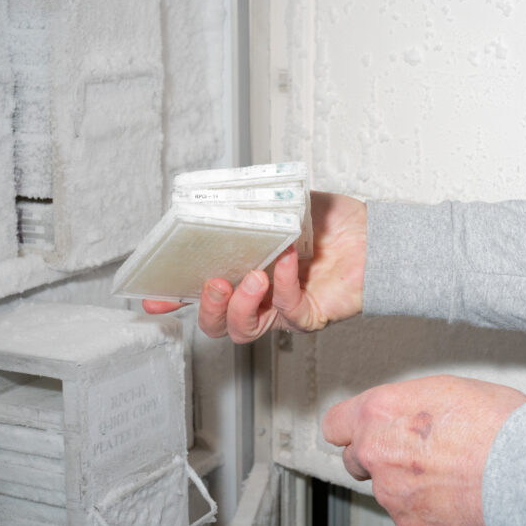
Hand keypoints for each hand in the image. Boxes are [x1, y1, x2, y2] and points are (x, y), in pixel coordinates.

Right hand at [143, 191, 366, 342]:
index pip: (201, 290)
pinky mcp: (308, 315)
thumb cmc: (329, 223)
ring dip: (240, 306)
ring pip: (243, 330)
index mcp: (245, 271)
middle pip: (216, 323)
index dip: (173, 298)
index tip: (152, 298)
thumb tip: (217, 195)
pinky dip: (285, 284)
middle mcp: (259, 296)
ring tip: (253, 277)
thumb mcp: (281, 204)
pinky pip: (288, 311)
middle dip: (206, 308)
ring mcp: (282, 310)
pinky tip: (289, 258)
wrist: (373, 235)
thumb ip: (250, 203)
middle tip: (213, 283)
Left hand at [322, 375, 525, 525]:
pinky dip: (422, 510)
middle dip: (374, 456)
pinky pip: (406, 516)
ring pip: (384, 489)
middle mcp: (375, 452)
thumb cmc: (493, 422)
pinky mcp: (411, 525)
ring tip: (442, 472)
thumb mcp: (438, 389)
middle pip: (355, 459)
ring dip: (402, 483)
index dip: (349, 428)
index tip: (358, 431)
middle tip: (408, 451)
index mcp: (377, 412)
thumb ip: (401, 405)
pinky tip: (448, 496)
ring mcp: (392, 493)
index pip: (335, 424)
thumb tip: (397, 414)